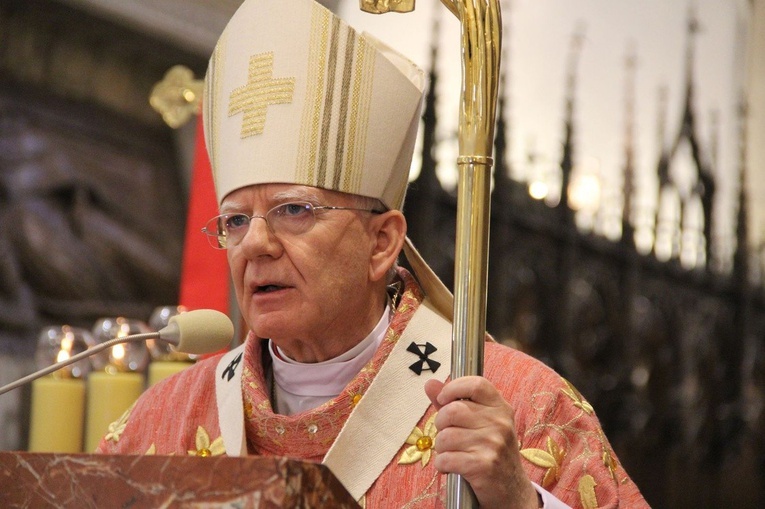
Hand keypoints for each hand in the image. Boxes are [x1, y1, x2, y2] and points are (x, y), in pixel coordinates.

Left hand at [424, 377, 539, 508]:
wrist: (511, 490)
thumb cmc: (491, 451)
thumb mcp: (480, 423)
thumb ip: (453, 402)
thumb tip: (430, 384)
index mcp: (500, 408)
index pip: (475, 384)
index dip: (453, 388)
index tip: (443, 398)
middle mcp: (500, 423)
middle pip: (453, 411)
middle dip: (441, 423)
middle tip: (447, 434)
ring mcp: (493, 444)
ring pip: (445, 436)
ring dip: (441, 447)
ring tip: (452, 452)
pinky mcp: (484, 466)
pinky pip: (445, 458)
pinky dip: (442, 464)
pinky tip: (451, 466)